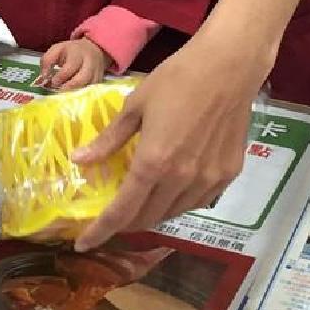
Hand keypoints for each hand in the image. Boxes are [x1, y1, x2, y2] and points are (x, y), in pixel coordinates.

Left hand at [39, 37, 107, 91]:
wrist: (94, 49)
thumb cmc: (72, 51)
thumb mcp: (57, 50)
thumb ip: (47, 61)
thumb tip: (43, 77)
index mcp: (77, 54)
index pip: (68, 69)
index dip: (58, 78)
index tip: (51, 83)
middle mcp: (89, 65)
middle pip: (80, 80)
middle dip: (67, 89)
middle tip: (57, 93)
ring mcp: (96, 75)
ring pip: (87, 88)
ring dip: (74, 95)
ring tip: (64, 97)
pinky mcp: (99, 83)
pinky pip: (92, 93)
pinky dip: (82, 97)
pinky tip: (73, 99)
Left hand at [71, 34, 265, 250]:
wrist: (229, 66)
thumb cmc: (177, 78)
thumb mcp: (135, 106)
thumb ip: (109, 140)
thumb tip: (79, 160)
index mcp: (153, 163)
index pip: (121, 212)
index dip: (100, 231)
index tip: (83, 244)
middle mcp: (181, 179)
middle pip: (147, 217)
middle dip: (125, 223)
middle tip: (112, 216)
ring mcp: (208, 180)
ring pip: (173, 212)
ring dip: (152, 213)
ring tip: (141, 202)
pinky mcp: (228, 174)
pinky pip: (197, 201)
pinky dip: (178, 203)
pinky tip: (172, 189)